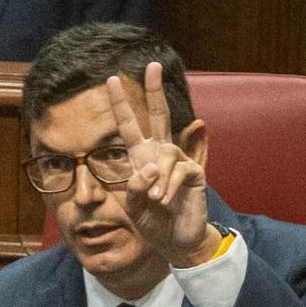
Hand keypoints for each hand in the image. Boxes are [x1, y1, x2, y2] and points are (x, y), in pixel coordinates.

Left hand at [107, 63, 217, 268]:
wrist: (174, 240)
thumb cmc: (152, 220)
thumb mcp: (133, 205)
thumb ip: (134, 186)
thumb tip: (148, 168)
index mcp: (140, 157)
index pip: (129, 126)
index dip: (120, 104)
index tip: (111, 80)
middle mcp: (159, 154)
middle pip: (159, 115)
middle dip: (154, 91)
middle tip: (152, 65)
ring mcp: (178, 162)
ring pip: (164, 155)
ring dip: (157, 180)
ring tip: (155, 200)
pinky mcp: (195, 173)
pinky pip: (178, 171)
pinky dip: (168, 187)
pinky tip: (165, 200)